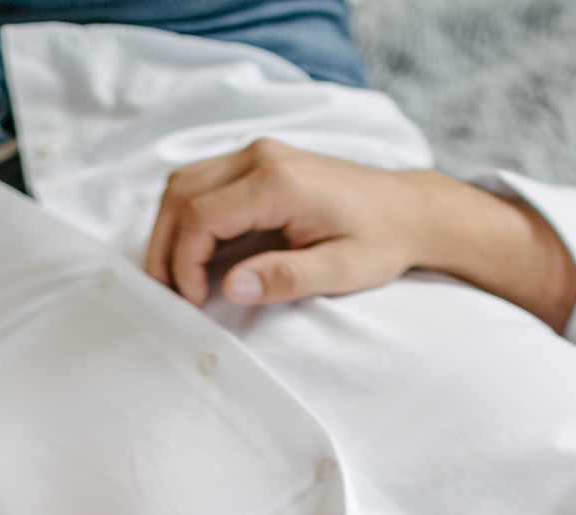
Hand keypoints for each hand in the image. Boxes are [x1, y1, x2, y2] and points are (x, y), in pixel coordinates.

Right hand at [144, 140, 575, 330]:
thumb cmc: (381, 241)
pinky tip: (196, 252)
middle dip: (165, 248)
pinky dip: (186, 216)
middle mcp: (263, 156)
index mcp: (280, 182)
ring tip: (178, 276)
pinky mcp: (259, 159)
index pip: (201, 216)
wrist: (409, 209)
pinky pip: (202, 181)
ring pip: (183, 183)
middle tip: (172, 293)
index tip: (195, 300)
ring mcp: (259, 153)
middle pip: (181, 194)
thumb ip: (285, 278)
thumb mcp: (341, 270)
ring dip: (170, 230)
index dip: (185, 263)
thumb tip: (231, 287)